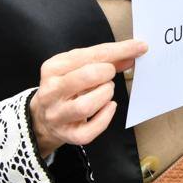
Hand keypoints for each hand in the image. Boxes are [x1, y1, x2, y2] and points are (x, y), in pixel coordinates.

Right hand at [30, 39, 147, 158]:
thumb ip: (105, 59)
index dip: (119, 50)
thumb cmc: (66, 87)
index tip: (139, 47)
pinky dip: (105, 118)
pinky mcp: (67, 135)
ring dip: (105, 95)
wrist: (43, 118)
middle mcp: (51, 92)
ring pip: (86, 106)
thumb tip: (133, 52)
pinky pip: (90, 130)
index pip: (89, 55)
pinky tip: (108, 107)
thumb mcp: (78, 66)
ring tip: (106, 91)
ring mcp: (57, 115)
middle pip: (87, 77)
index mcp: (53, 68)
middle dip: (106, 73)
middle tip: (109, 75)